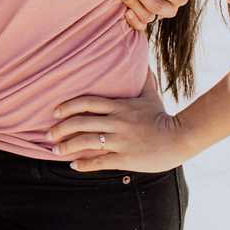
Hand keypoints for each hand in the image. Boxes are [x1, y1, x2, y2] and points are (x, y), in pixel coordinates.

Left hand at [44, 71, 185, 172]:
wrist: (181, 137)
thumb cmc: (164, 117)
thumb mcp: (151, 95)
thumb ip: (143, 79)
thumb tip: (142, 63)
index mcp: (119, 106)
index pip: (87, 102)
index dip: (68, 106)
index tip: (55, 112)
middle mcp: (116, 122)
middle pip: (81, 122)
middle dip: (61, 128)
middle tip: (48, 134)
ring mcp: (120, 141)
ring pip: (86, 142)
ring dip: (67, 146)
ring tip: (55, 150)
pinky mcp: (125, 158)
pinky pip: (99, 161)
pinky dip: (84, 164)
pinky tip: (73, 166)